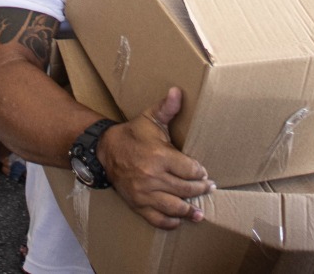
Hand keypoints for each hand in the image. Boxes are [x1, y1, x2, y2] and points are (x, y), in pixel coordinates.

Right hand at [96, 87, 212, 229]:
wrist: (106, 150)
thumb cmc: (133, 134)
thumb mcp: (150, 118)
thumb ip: (167, 107)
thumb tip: (178, 91)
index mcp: (159, 156)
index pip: (189, 169)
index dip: (200, 172)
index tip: (205, 173)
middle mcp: (152, 176)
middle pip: (185, 189)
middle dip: (199, 190)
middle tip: (208, 189)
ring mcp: (144, 193)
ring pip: (173, 206)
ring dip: (189, 211)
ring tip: (200, 213)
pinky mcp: (137, 204)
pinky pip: (155, 218)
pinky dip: (169, 222)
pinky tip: (178, 220)